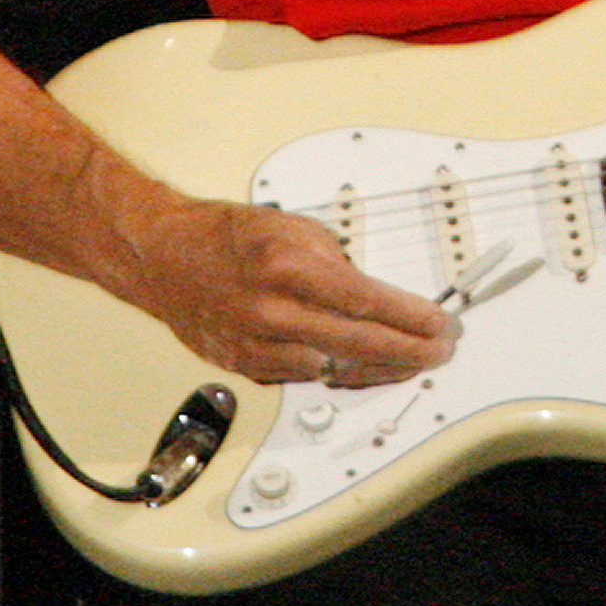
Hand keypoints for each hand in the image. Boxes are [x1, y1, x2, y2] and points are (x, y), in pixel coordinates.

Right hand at [135, 194, 458, 388]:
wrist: (165, 257)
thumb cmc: (227, 238)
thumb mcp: (294, 227)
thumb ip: (337, 262)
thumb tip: (374, 295)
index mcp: (287, 268)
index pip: (367, 302)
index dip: (412, 318)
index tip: (440, 324)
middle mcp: (271, 311)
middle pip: (358, 345)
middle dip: (409, 352)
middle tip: (438, 351)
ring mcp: (256, 345)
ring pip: (334, 372)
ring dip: (379, 371)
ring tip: (410, 363)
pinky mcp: (246, 366)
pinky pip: (306, 378)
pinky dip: (338, 374)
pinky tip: (364, 369)